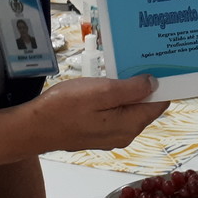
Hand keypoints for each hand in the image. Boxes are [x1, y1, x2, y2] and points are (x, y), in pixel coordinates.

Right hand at [30, 76, 165, 151]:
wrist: (34, 127)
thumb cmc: (66, 106)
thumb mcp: (101, 91)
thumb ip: (131, 89)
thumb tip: (154, 83)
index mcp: (129, 125)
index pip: (159, 105)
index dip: (164, 85)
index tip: (163, 65)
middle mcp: (125, 135)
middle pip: (145, 108)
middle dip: (147, 87)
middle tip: (143, 61)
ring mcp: (110, 136)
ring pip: (130, 110)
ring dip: (131, 92)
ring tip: (127, 69)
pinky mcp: (97, 133)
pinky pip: (116, 114)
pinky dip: (117, 100)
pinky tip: (109, 85)